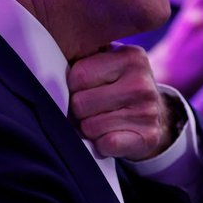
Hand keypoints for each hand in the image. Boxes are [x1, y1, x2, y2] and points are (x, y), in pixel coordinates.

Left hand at [68, 43, 175, 160]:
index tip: (86, 88)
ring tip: (104, 121)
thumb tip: (48, 69)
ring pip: (90, 127)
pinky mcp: (149, 137)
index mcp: (130, 57)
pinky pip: (107, 144)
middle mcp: (142, 83)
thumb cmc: (117, 87)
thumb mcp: (104, 61)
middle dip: (80, 110)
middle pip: (81, 103)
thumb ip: (81, 56)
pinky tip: (112, 136)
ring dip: (90, 129)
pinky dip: (103, 145)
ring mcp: (148, 111)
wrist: (154, 115)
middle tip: (93, 108)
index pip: (78, 75)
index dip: (73, 87)